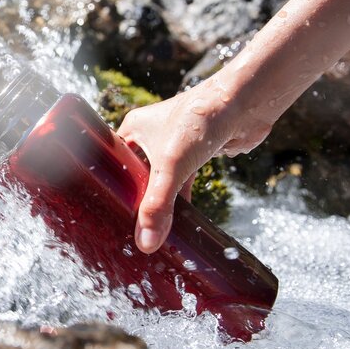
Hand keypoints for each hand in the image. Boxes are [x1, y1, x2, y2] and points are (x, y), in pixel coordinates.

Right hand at [117, 76, 271, 252]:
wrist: (245, 104)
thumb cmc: (201, 120)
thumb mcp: (171, 165)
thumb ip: (158, 205)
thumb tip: (146, 244)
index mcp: (133, 129)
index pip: (111, 162)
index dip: (106, 187)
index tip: (103, 213)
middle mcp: (150, 136)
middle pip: (134, 175)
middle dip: (132, 199)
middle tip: (124, 229)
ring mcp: (173, 145)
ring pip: (158, 180)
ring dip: (157, 202)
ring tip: (147, 230)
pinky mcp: (195, 154)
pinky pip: (180, 181)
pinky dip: (178, 200)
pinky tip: (176, 221)